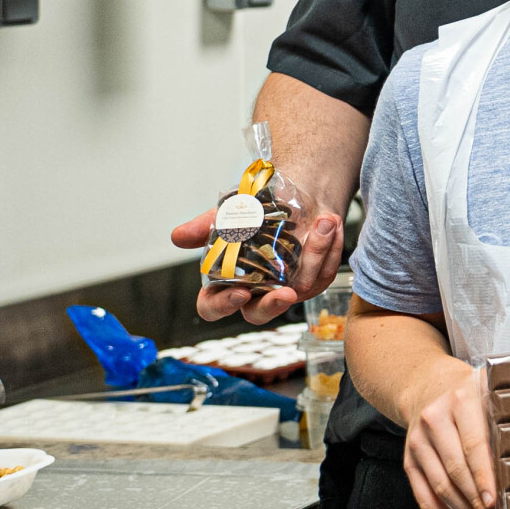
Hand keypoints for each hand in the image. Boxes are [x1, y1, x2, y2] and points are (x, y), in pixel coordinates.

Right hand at [172, 204, 345, 324]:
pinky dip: (330, 249)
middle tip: (285, 292)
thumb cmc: (258, 209)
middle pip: (258, 314)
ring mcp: (285, 288)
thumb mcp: (230, 213)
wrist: (297, 194)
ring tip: (323, 223)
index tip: (239, 293)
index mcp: (226, 281)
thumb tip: (178, 237)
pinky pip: (324, 274)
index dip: (223, 306)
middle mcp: (255, 291)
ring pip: (300, 289)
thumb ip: (205, 226)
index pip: (213, 307)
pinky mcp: (313, 280)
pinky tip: (331, 225)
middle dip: (272, 306)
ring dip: (314, 257)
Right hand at [402, 336, 509, 508]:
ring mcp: (418, 442)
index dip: (486, 474)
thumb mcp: (492, 371)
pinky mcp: (408, 460)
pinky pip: (422, 496)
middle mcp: (435, 420)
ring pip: (439, 486)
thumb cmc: (471, 386)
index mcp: (461, 398)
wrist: (424, 384)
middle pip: (456, 469)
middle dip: (479, 501)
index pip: (474, 442)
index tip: (499, 499)